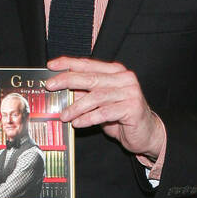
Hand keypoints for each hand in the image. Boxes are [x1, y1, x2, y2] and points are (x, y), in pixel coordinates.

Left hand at [45, 56, 163, 159]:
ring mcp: (130, 92)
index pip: (89, 64)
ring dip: (76, 106)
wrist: (146, 134)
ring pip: (96, 97)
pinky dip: (88, 118)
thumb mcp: (100, 104)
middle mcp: (124, 78)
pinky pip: (104, 112)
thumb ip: (85, 94)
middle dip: (67, 81)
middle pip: (91, 77)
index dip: (69, 63)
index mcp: (116, 72)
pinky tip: (78, 123)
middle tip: (50, 86)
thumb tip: (61, 89)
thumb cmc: (121, 117)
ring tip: (64, 115)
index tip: (51, 65)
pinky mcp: (132, 108)